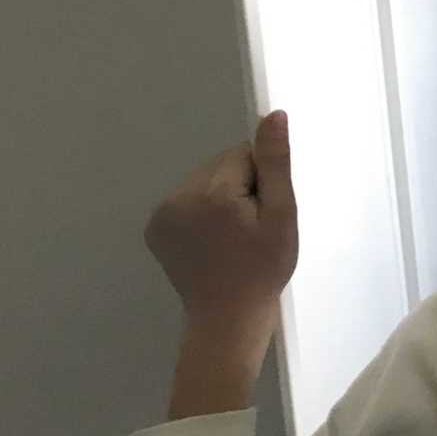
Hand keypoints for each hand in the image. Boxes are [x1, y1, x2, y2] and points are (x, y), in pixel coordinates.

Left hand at [146, 112, 298, 416]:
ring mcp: (161, 213)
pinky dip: (202, 212)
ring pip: (204, 181)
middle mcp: (178, 196)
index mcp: (211, 193)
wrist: (227, 320)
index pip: (243, 154)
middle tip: (252, 226)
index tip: (265, 212)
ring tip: (233, 235)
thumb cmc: (264, 270)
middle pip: (221, 166)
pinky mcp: (154, 227)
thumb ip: (275, 164)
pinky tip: (213, 239)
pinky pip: (187, 200)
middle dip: (241, 186)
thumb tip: (273, 115)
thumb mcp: (282, 217)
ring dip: (221, 198)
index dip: (262, 180)